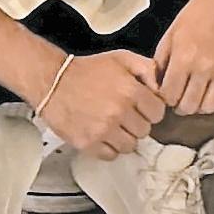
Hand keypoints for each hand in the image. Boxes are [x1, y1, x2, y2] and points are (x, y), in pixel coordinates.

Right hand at [35, 49, 163, 160]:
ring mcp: (103, 129)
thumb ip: (148, 69)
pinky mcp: (88, 143)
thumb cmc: (87, 70)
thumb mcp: (122, 58)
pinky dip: (108, 147)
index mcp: (130, 90)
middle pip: (145, 131)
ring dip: (123, 137)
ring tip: (112, 125)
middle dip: (136, 123)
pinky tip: (101, 134)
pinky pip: (110, 155)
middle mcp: (119, 111)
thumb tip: (160, 88)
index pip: (158, 113)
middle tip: (124, 115)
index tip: (141, 107)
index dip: (150, 109)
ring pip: (130, 146)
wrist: (53, 81)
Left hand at [150, 0, 213, 119]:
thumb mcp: (170, 36)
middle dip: (179, 104)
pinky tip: (209, 92)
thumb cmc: (195, 16)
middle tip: (179, 95)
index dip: (164, 97)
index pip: (169, 95)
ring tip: (194, 95)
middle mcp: (205, 67)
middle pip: (188, 106)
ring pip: (207, 108)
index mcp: (184, 57)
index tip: (167, 91)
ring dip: (198, 105)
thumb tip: (157, 89)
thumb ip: (161, 65)